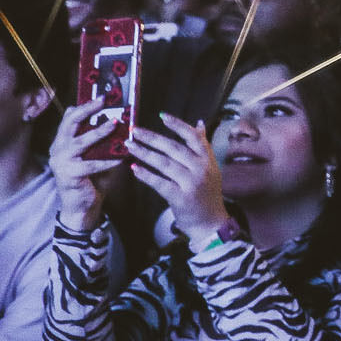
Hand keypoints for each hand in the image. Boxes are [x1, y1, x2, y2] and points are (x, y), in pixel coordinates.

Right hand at [48, 100, 125, 230]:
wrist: (83, 206)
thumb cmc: (93, 178)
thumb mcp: (98, 154)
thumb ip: (102, 138)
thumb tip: (117, 118)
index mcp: (63, 141)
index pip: (70, 118)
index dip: (84, 105)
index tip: (102, 96)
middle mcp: (58, 149)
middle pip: (70, 124)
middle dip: (87, 110)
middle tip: (104, 101)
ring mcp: (61, 162)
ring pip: (79, 142)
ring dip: (98, 132)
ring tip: (115, 124)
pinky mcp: (69, 175)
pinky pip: (90, 165)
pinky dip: (107, 161)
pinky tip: (121, 158)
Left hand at [127, 114, 228, 245]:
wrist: (211, 223)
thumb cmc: (207, 194)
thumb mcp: (210, 168)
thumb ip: (202, 146)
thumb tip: (198, 123)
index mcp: (208, 159)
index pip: (193, 137)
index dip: (178, 125)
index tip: (161, 116)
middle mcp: (202, 169)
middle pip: (174, 148)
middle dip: (152, 138)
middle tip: (135, 131)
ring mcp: (191, 183)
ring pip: (165, 163)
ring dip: (145, 153)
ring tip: (130, 146)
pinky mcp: (181, 197)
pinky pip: (160, 183)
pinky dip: (146, 175)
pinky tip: (134, 168)